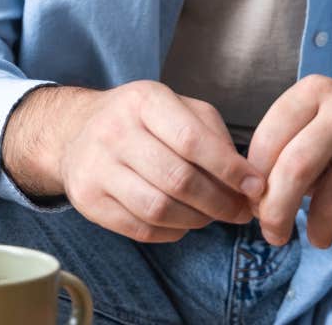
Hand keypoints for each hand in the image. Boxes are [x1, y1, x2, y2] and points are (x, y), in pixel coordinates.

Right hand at [3, 82, 264, 243]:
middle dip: (219, 202)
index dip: (229, 169)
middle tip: (239, 211)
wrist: (76, 130)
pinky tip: (181, 222)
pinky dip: (171, 232)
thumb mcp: (178, 108)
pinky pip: (140, 229)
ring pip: (159, 209)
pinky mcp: (87, 199)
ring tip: (211, 216)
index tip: (255, 187)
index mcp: (144, 100)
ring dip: (196, 220)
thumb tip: (248, 180)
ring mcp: (96, 166)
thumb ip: (214, 136)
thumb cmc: (141, 121)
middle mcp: (114, 130)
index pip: (192, 140)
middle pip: (178, 179)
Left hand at [246, 76, 331, 250]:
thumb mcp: (312, 126)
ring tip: (316, 237)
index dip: (255, 180)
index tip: (255, 202)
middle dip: (276, 211)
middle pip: (295, 169)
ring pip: (330, 201)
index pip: (269, 139)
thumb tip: (257, 202)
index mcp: (316, 90)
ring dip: (316, 231)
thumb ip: (281, 154)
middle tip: (273, 234)